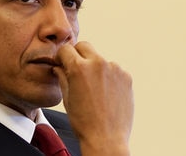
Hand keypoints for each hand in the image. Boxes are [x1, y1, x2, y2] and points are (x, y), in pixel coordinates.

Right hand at [53, 41, 133, 155]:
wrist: (106, 138)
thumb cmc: (83, 121)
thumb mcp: (66, 97)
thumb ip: (62, 76)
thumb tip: (59, 67)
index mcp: (79, 68)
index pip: (66, 49)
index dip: (61, 56)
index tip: (62, 63)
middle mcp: (98, 64)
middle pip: (84, 46)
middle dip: (77, 54)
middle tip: (76, 70)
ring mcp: (114, 69)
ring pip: (99, 58)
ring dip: (94, 66)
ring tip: (92, 86)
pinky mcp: (126, 77)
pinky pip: (113, 69)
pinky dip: (107, 76)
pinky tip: (104, 92)